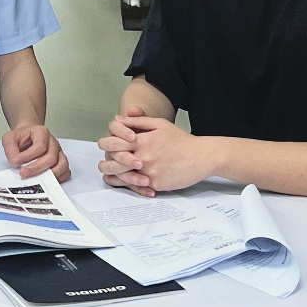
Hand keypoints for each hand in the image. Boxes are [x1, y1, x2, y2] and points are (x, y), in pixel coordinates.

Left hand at [2, 124, 69, 181]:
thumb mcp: (10, 137)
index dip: (28, 156)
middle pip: (51, 157)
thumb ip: (9, 147)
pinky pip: (66, 172)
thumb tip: (14, 160)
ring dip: (49, 175)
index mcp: (41, 132)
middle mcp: (52, 142)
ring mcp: (58, 153)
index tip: (16, 162)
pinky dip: (58, 178)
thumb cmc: (22, 138)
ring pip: (62, 165)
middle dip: (37, 168)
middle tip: (24, 173)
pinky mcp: (60, 162)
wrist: (27, 137)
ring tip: (36, 179)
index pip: (40, 146)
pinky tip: (46, 181)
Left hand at [97, 114, 213, 194]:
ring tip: (112, 176)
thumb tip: (119, 119)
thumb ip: (138, 121)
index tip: (105, 147)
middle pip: (114, 162)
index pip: (114, 143)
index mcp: (142, 140)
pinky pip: (139, 187)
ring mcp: (149, 172)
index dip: (106, 145)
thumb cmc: (181, 140)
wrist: (202, 156)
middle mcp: (143, 156)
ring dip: (116, 177)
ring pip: (123, 177)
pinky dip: (133, 186)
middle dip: (106, 164)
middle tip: (104, 165)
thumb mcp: (160, 124)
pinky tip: (129, 183)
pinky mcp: (156, 184)